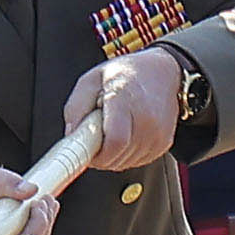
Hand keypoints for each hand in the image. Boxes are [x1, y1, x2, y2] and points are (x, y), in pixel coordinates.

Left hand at [73, 47, 190, 175]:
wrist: (163, 71)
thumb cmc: (126, 74)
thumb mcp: (91, 80)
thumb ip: (76, 107)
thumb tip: (71, 134)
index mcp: (126, 100)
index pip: (115, 141)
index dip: (96, 154)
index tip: (85, 152)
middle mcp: (147, 119)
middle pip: (117, 156)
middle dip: (99, 155)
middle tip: (93, 138)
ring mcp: (158, 133)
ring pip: (125, 163)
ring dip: (111, 155)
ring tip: (110, 130)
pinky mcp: (163, 143)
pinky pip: (136, 161)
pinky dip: (125, 155)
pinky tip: (124, 135)